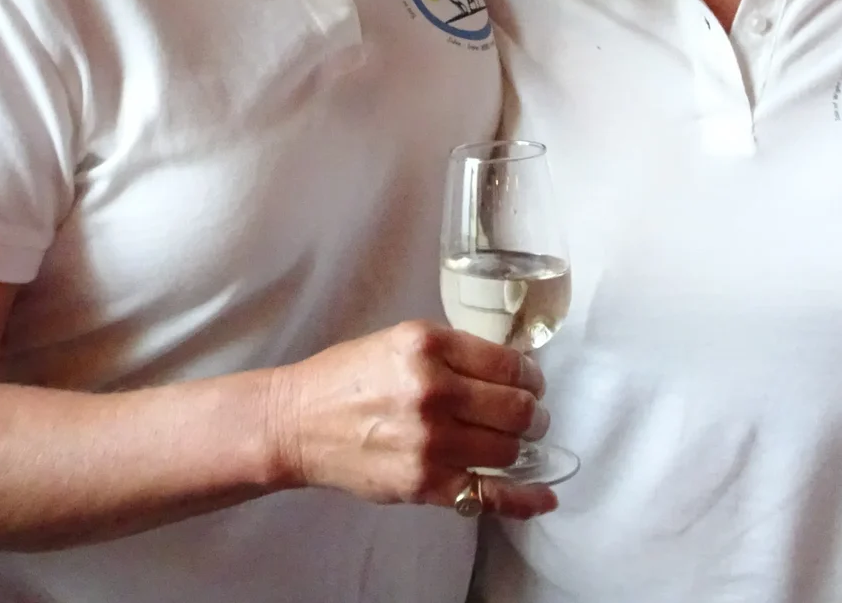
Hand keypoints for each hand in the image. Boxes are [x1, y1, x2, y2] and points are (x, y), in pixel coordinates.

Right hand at [263, 322, 556, 520]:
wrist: (297, 422)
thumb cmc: (346, 379)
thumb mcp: (401, 340)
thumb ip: (453, 353)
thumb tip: (510, 370)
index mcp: (428, 346)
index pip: (509, 363)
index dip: (530, 376)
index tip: (531, 382)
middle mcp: (432, 391)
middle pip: (517, 409)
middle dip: (533, 413)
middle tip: (530, 415)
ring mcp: (429, 442)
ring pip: (508, 450)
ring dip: (522, 448)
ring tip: (515, 442)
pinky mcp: (423, 483)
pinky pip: (488, 495)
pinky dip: (523, 500)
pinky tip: (544, 498)